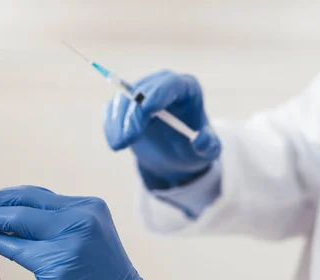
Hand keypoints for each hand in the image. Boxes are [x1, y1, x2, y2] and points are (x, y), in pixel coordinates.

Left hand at [0, 186, 176, 279]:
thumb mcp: (88, 240)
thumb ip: (58, 225)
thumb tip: (11, 218)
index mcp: (90, 207)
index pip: (37, 194)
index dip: (5, 195)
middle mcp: (82, 216)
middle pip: (24, 200)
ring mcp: (71, 238)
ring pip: (17, 220)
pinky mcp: (59, 264)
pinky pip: (16, 247)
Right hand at [104, 70, 220, 188]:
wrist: (173, 155)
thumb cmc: (193, 148)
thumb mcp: (208, 151)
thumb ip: (209, 146)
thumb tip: (200, 140)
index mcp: (186, 89)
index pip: (169, 84)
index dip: (158, 93)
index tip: (147, 108)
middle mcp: (161, 85)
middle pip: (142, 90)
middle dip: (134, 113)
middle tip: (129, 138)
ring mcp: (140, 93)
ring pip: (123, 100)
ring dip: (119, 122)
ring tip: (120, 146)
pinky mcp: (124, 105)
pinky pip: (112, 110)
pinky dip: (111, 126)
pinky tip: (116, 143)